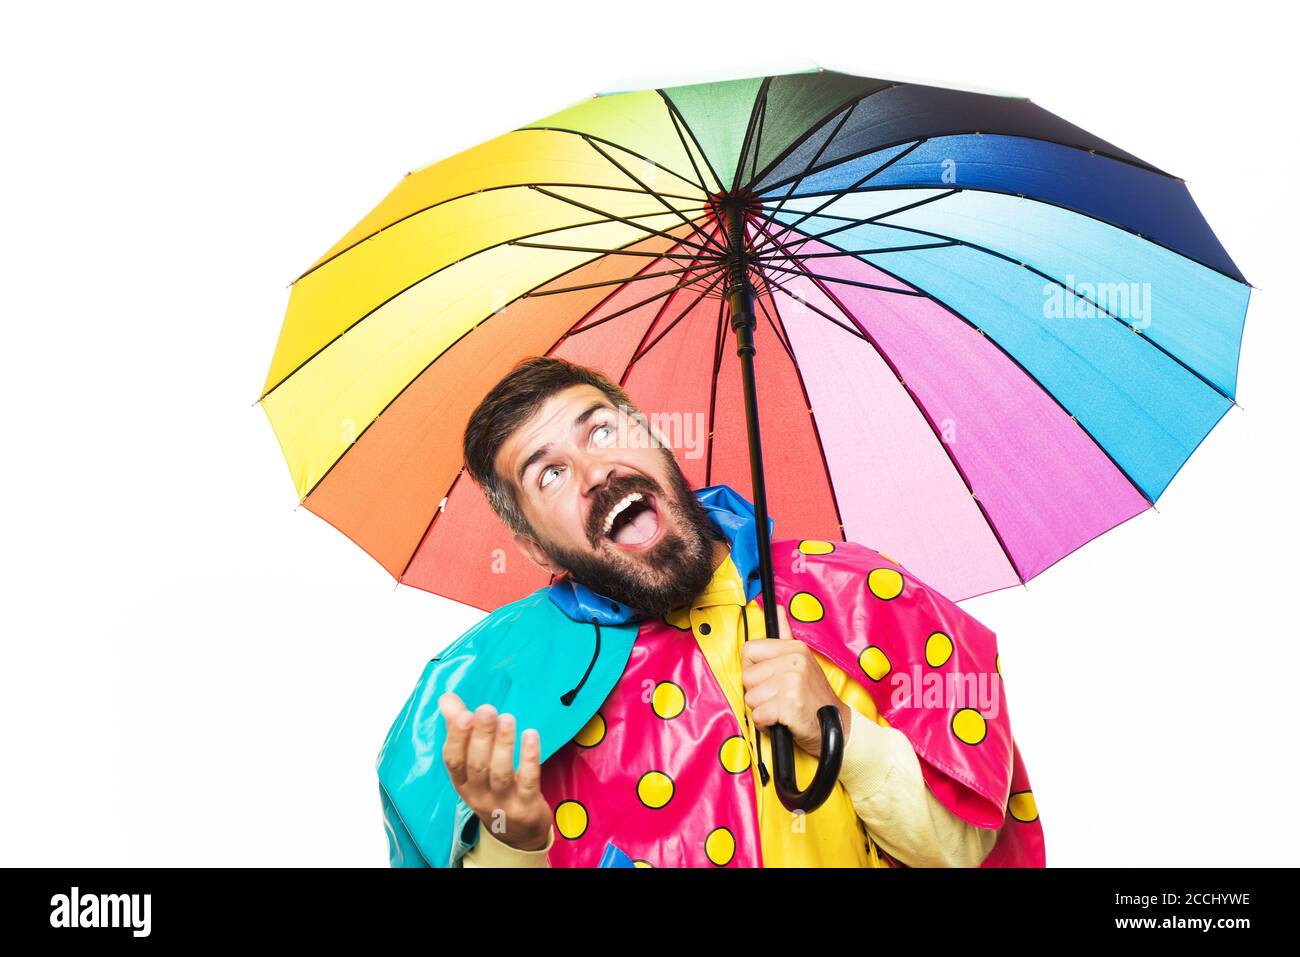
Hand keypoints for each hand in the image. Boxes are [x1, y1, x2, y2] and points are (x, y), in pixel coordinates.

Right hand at [438, 692, 551, 851]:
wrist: (518, 833)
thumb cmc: (491, 787)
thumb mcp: (471, 765)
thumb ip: (460, 729)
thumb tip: (447, 698)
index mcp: (462, 782)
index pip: (453, 761)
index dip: (457, 738)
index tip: (463, 714)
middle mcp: (478, 794)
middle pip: (477, 765)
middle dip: (481, 736)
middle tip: (487, 710)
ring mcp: (503, 802)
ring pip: (500, 773)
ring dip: (503, 744)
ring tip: (507, 718)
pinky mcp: (526, 806)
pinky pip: (528, 781)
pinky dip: (529, 759)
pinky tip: (531, 736)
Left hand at [741, 604, 850, 757]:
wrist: (836, 728)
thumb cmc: (813, 698)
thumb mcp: (803, 662)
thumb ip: (786, 636)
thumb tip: (777, 609)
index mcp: (794, 648)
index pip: (749, 650)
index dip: (753, 669)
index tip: (768, 679)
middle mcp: (794, 661)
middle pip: (747, 676)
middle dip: (757, 693)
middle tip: (778, 698)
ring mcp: (792, 682)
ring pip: (751, 697)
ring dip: (762, 709)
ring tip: (781, 709)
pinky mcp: (790, 705)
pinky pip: (758, 715)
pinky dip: (766, 724)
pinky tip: (782, 721)